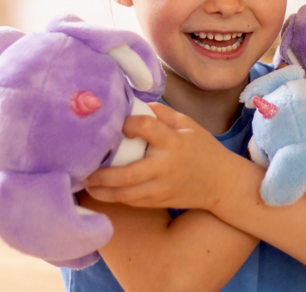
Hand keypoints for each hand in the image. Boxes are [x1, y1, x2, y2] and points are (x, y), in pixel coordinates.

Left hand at [82, 103, 237, 210]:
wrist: (222, 183)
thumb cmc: (202, 148)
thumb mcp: (187, 123)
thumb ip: (161, 113)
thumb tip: (133, 103)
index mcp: (173, 141)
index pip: (148, 128)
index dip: (130, 123)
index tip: (120, 123)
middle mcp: (165, 166)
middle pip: (129, 174)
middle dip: (103, 173)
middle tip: (84, 167)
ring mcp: (161, 188)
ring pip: (126, 194)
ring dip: (102, 190)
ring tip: (84, 181)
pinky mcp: (159, 202)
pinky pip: (131, 202)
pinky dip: (113, 198)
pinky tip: (99, 191)